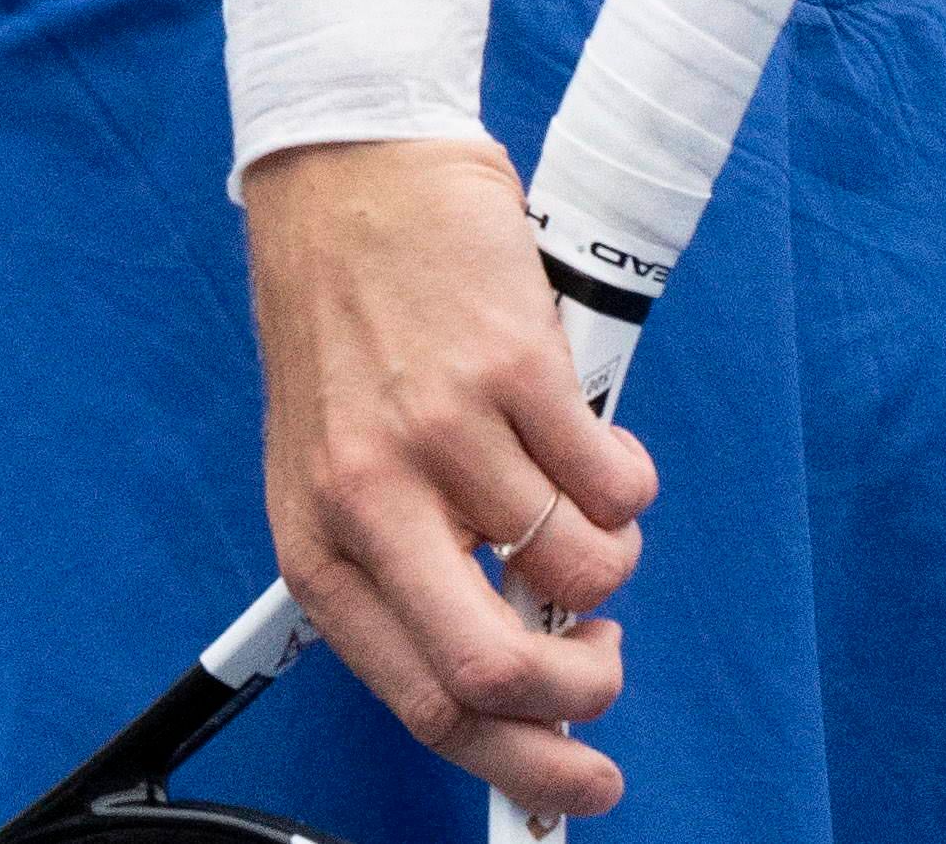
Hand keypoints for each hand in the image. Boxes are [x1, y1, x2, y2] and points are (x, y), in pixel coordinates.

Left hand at [242, 136, 648, 816]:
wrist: (340, 165)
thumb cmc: (342, 317)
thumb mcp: (336, 463)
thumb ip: (406, 565)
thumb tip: (509, 678)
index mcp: (320, 541)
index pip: (424, 704)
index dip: (521, 767)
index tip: (578, 785)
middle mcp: (370, 499)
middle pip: (500, 673)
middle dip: (584, 698)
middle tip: (603, 662)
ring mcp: (441, 435)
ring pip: (586, 572)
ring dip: (606, 549)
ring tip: (568, 487)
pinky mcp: (512, 372)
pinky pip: (617, 484)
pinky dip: (625, 478)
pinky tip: (581, 431)